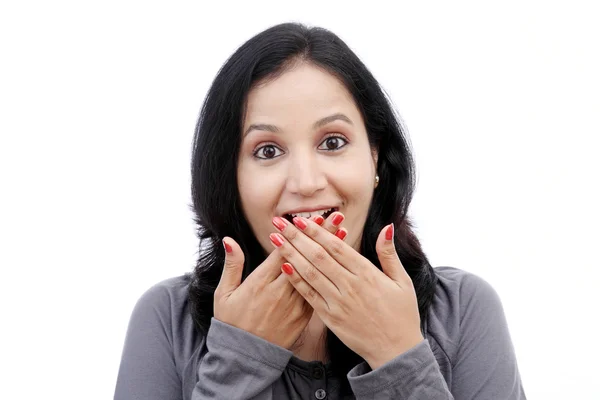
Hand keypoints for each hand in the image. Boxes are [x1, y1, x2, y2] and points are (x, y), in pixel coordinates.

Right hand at [214, 213, 346, 349]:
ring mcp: (294, 304)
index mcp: (260, 283)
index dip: (299, 233)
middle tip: (336, 216)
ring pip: (316, 273)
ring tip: (343, 234)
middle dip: (321, 236)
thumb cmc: (233, 322)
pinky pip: (319, 292)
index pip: (283, 252)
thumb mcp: (224, 294)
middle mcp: (281, 292)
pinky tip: (339, 262)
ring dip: (330, 252)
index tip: (310, 217)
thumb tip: (229, 240)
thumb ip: (232, 265)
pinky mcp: (303, 316)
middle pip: (305, 258)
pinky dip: (329, 274)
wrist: (246, 357)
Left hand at [270, 215, 423, 368]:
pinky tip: (284, 267)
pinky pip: (309, 296)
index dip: (317, 231)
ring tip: (275, 240)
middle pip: (318, 256)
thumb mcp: (402, 281)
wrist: (396, 351)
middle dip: (297, 237)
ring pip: (310, 273)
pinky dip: (296, 280)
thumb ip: (389, 253)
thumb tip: (387, 227)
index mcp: (367, 274)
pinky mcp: (330, 318)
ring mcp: (338, 302)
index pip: (336, 247)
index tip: (300, 219)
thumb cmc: (402, 314)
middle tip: (279, 222)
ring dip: (291, 254)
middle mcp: (350, 286)